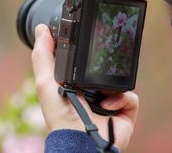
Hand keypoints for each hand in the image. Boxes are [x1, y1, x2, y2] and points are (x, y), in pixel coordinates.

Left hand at [32, 24, 138, 150]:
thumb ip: (42, 57)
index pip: (84, 65)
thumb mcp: (45, 82)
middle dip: (104, 67)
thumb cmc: (60, 116)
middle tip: (101, 64)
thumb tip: (40, 29)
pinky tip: (108, 106)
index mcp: (75, 87)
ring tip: (100, 94)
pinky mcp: (124, 112)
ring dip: (111, 87)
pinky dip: (121, 99)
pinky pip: (131, 96)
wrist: (82, 141)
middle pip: (104, 71)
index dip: (86, 56)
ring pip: (119, 81)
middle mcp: (93, 94)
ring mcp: (110, 104)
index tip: (88, 43)